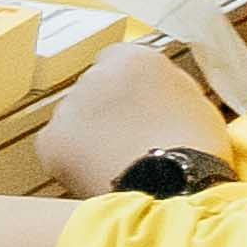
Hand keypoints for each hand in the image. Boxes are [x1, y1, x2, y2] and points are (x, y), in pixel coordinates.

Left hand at [42, 36, 233, 192]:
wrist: (174, 188)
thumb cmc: (196, 150)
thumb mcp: (194, 100)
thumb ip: (164, 85)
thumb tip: (151, 89)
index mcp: (134, 59)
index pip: (118, 61)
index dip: (128, 89)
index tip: (137, 109)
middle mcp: (96, 75)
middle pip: (94, 89)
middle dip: (106, 112)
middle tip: (127, 141)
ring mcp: (69, 107)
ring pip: (74, 118)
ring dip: (88, 136)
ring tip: (116, 163)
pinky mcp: (51, 140)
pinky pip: (55, 147)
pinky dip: (70, 161)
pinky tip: (96, 174)